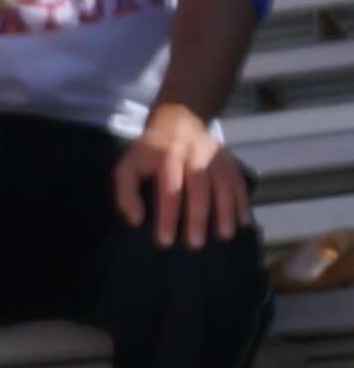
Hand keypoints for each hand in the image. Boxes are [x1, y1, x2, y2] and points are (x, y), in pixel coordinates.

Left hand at [113, 99, 247, 245]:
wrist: (178, 123)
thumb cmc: (148, 154)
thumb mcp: (127, 168)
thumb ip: (126, 193)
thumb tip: (137, 220)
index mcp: (168, 156)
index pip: (170, 188)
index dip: (168, 215)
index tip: (165, 241)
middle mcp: (195, 153)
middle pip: (200, 187)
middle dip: (198, 216)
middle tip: (196, 244)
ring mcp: (216, 155)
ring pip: (224, 183)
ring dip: (226, 210)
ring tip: (225, 235)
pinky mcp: (229, 159)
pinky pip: (238, 180)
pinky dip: (242, 201)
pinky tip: (243, 221)